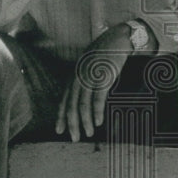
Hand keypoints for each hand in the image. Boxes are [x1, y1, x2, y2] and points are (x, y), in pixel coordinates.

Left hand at [56, 23, 135, 141]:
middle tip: (74, 138)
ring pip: (83, 104)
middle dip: (72, 124)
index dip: (61, 116)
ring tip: (88, 134)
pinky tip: (97, 122)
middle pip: (72, 105)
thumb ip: (84, 81)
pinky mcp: (103, 77)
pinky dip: (96, 112)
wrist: (117, 39)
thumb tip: (82, 98)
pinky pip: (97, 98)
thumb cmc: (105, 55)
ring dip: (85, 121)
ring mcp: (90, 77)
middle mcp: (78, 77)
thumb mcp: (90, 67)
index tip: (60, 130)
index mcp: (74, 76)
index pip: (64, 100)